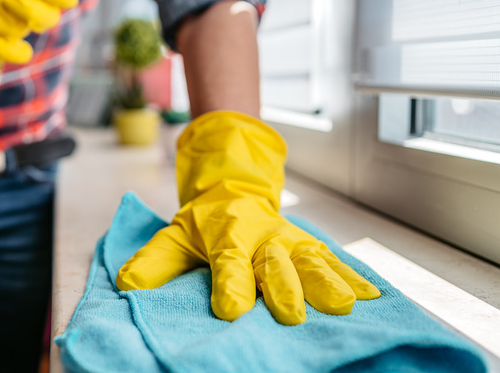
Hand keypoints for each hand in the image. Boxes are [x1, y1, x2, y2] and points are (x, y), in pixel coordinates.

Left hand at [116, 111, 379, 324]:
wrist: (235, 186)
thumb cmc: (205, 221)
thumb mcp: (175, 234)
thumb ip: (155, 261)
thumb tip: (127, 285)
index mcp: (228, 234)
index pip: (228, 261)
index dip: (230, 284)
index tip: (231, 309)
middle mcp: (263, 238)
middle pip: (275, 263)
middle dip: (284, 286)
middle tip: (293, 313)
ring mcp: (290, 241)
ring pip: (310, 260)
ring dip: (327, 282)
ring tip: (345, 304)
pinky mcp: (310, 245)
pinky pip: (333, 259)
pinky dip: (352, 275)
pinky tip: (372, 295)